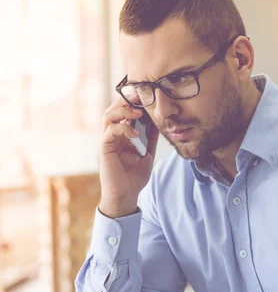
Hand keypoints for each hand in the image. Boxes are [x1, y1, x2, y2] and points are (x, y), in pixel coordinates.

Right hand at [98, 98, 158, 217]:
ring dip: (124, 111)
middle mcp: (112, 135)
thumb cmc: (134, 177)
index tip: (146, 96)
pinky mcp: (104, 148)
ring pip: (109, 116)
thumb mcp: (148, 154)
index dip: (132, 102)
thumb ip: (151, 139)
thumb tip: (159, 122)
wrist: (126, 195)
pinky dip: (123, 129)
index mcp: (121, 135)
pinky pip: (110, 131)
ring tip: (139, 112)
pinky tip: (136, 134)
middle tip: (141, 96)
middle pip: (113, 109)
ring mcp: (106, 141)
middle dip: (127, 100)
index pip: (123, 112)